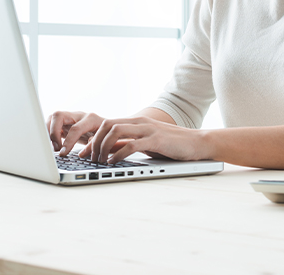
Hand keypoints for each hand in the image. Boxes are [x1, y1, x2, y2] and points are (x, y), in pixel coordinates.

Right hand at [47, 110, 105, 155]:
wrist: (106, 128)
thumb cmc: (106, 134)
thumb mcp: (104, 139)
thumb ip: (95, 142)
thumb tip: (86, 148)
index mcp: (91, 118)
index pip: (75, 128)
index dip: (68, 142)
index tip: (63, 153)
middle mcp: (79, 115)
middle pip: (59, 115)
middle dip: (53, 132)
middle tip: (56, 147)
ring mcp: (70, 117)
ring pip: (53, 117)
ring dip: (49, 132)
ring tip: (54, 146)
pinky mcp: (65, 122)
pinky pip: (52, 123)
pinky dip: (49, 132)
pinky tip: (52, 142)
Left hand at [83, 116, 211, 163]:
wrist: (198, 142)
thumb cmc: (172, 145)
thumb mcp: (146, 144)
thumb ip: (128, 144)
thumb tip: (107, 152)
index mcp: (137, 121)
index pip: (107, 124)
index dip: (93, 139)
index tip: (85, 153)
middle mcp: (140, 122)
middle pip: (107, 124)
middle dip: (95, 141)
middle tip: (90, 159)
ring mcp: (148, 129)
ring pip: (116, 130)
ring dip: (104, 147)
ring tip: (100, 161)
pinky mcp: (156, 139)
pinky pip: (132, 144)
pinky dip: (119, 153)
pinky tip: (114, 162)